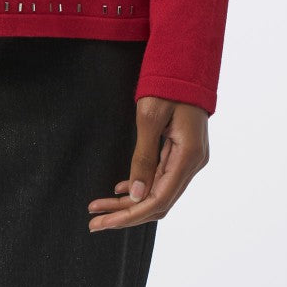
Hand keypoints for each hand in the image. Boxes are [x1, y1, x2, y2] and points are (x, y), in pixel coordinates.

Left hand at [87, 96, 208, 231]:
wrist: (185, 63)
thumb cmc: (167, 85)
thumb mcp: (150, 118)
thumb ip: (144, 157)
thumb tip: (136, 195)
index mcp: (189, 156)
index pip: (159, 200)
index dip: (130, 215)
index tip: (104, 222)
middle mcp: (193, 163)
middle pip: (158, 202)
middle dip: (125, 214)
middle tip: (94, 222)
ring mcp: (189, 159)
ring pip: (158, 192)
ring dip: (130, 202)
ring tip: (100, 209)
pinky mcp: (182, 152)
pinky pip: (161, 177)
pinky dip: (140, 185)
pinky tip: (119, 189)